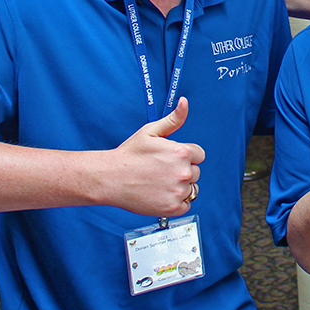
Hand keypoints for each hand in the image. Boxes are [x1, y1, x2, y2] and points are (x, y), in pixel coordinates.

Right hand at [107, 97, 204, 216]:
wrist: (110, 178)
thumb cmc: (129, 154)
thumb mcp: (151, 131)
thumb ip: (173, 119)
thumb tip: (185, 102)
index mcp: (182, 152)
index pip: (199, 154)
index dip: (185, 155)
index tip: (169, 158)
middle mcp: (184, 172)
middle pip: (195, 172)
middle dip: (182, 170)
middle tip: (160, 171)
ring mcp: (178, 191)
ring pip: (191, 189)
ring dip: (180, 186)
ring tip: (159, 183)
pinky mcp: (172, 207)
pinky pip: (186, 205)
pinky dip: (176, 201)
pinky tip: (161, 194)